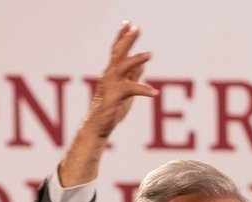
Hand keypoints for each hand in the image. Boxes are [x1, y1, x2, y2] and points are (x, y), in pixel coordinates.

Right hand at [85, 21, 157, 138]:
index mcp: (112, 73)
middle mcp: (109, 76)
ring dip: (136, 59)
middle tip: (136, 28)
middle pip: (118, 53)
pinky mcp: (114, 97)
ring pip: (123, 67)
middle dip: (127, 40)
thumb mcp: (126, 92)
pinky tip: (154, 92)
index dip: (122, 37)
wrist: (97, 127)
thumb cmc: (111, 110)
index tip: (129, 24)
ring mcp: (110, 85)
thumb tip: (142, 65)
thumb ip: (133, 77)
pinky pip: (131, 89)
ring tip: (150, 54)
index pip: (116, 51)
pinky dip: (143, 89)